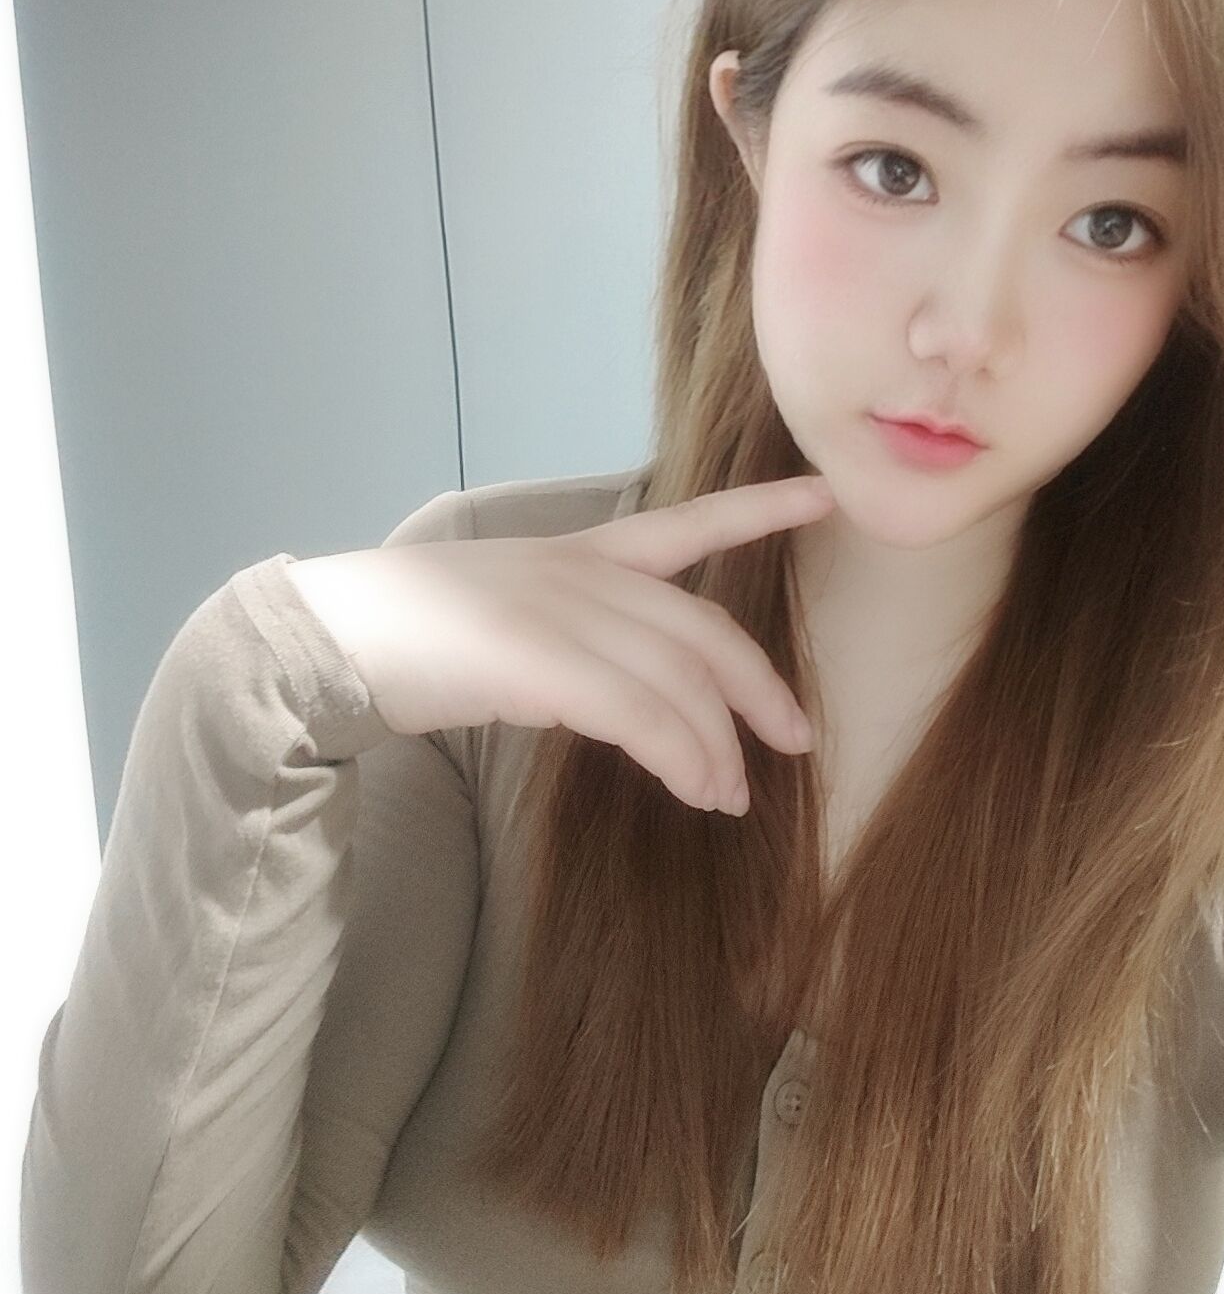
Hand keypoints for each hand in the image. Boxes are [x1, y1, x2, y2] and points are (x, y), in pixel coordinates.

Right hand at [284, 473, 835, 813]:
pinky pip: (642, 715)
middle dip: (758, 685)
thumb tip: (621, 700)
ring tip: (733, 797)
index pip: (686, 523)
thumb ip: (569, 638)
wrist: (330, 636)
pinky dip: (681, 756)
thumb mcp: (503, 616)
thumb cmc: (404, 636)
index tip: (824, 496)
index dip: (759, 510)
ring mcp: (561, 612)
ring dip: (718, 745)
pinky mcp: (541, 661)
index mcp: (576, 551)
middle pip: (702, 627)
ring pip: (679, 680)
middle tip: (797, 739)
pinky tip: (698, 790)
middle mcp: (581, 573)